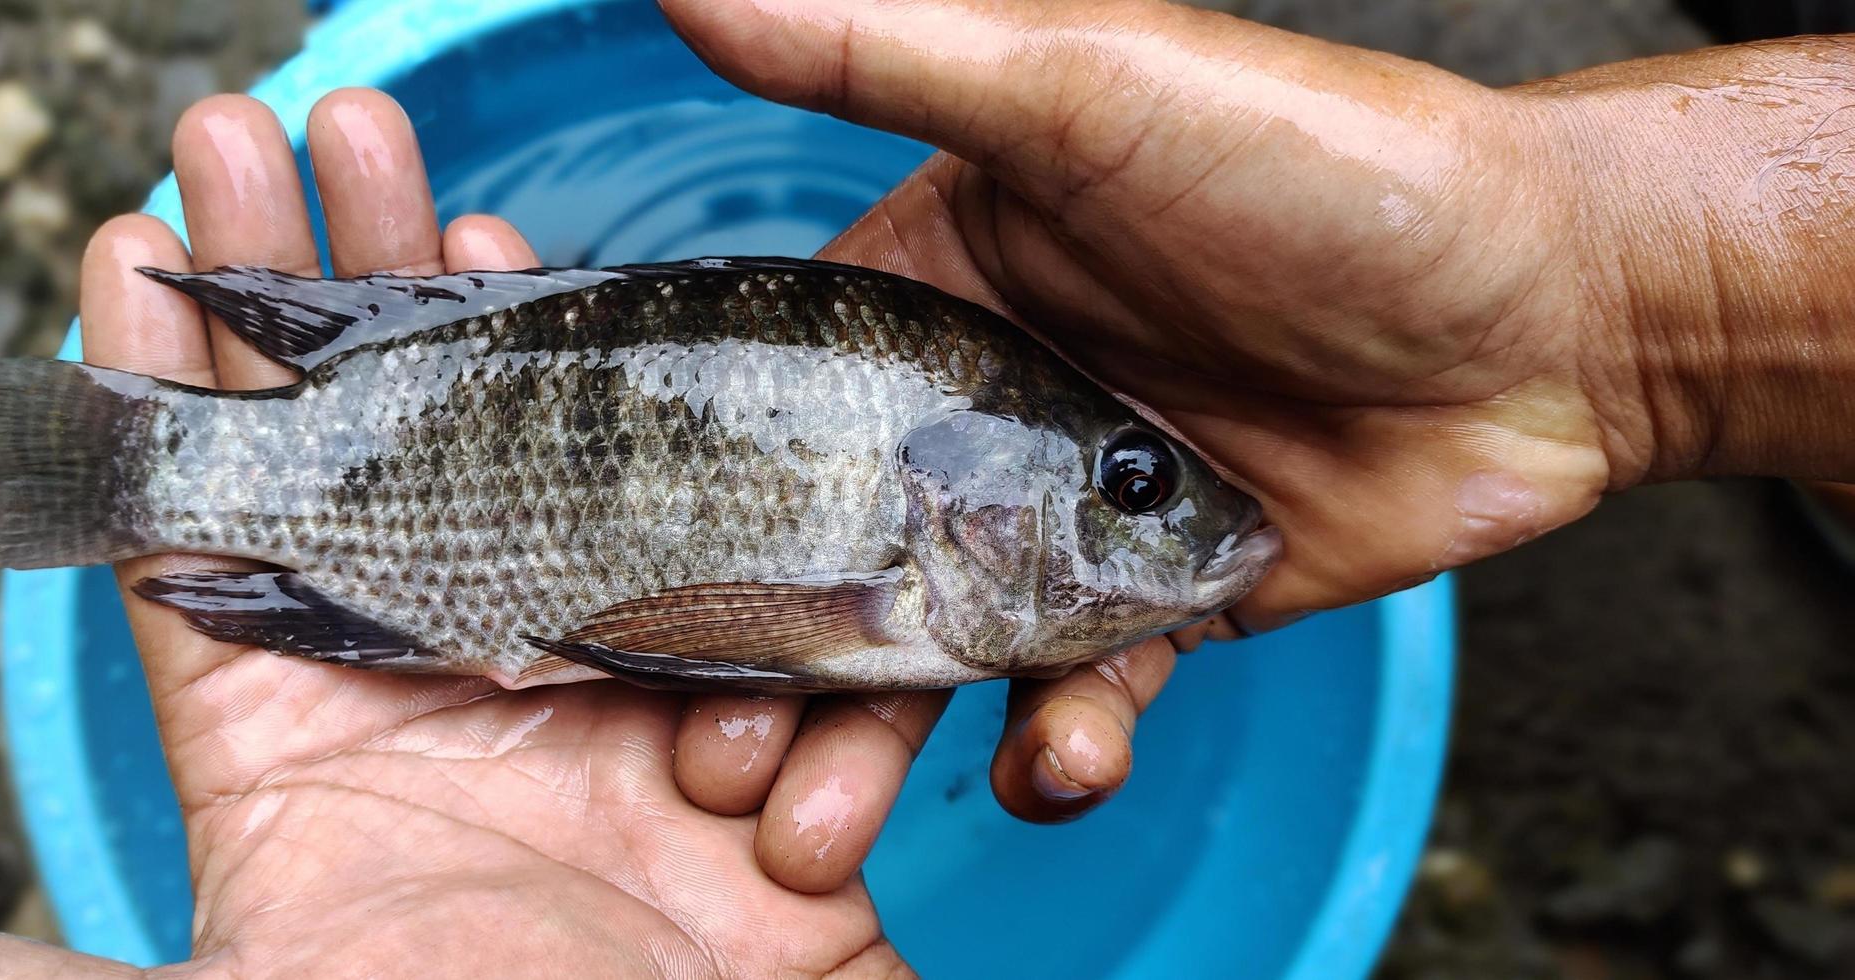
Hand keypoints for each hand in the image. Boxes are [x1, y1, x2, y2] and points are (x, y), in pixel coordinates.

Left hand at [0, 92, 910, 978]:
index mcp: (313, 771)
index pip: (213, 547)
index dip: (167, 394)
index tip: (133, 237)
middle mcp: (459, 713)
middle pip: (388, 463)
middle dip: (344, 290)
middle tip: (303, 127)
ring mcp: (616, 713)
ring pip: (562, 481)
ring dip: (523, 339)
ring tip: (473, 215)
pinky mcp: (754, 735)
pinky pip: (756, 599)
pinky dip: (729, 515)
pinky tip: (666, 399)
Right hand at [656, 0, 1854, 863]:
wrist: (1561, 297)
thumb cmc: (1322, 163)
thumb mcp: (1087, 86)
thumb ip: (886, 53)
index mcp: (935, 295)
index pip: (769, 417)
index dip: (686, 515)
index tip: (611, 607)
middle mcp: (988, 414)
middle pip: (840, 566)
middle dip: (770, 674)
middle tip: (712, 768)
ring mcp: (1076, 520)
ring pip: (941, 653)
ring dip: (879, 744)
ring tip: (823, 822)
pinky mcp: (1173, 603)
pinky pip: (1087, 696)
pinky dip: (1064, 746)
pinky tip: (1057, 765)